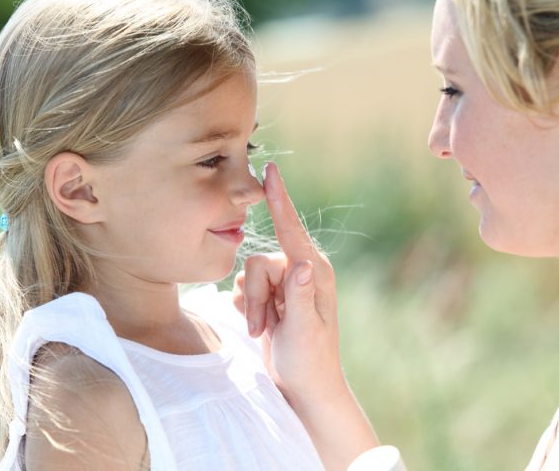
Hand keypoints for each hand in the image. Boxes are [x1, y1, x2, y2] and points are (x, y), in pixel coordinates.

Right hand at [233, 162, 378, 469]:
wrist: (304, 388)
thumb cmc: (309, 363)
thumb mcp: (303, 331)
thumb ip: (300, 297)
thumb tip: (304, 263)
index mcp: (315, 272)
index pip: (291, 229)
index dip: (278, 199)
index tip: (270, 170)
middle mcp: (302, 272)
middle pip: (258, 261)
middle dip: (253, 294)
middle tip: (261, 325)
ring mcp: (286, 284)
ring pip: (248, 275)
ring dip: (249, 304)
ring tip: (262, 328)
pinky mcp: (272, 296)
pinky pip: (243, 287)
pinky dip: (245, 307)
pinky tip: (259, 325)